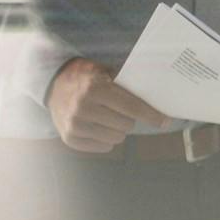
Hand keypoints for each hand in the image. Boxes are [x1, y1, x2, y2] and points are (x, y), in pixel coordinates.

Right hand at [47, 58, 170, 152]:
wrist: (54, 86)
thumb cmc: (87, 78)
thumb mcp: (105, 72)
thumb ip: (127, 84)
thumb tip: (158, 97)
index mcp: (94, 88)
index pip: (131, 107)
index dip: (151, 115)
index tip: (165, 121)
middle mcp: (82, 107)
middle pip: (126, 125)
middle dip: (130, 119)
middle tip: (121, 111)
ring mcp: (74, 125)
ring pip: (116, 138)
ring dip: (118, 130)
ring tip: (108, 118)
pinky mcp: (69, 138)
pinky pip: (103, 147)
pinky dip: (106, 139)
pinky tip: (99, 127)